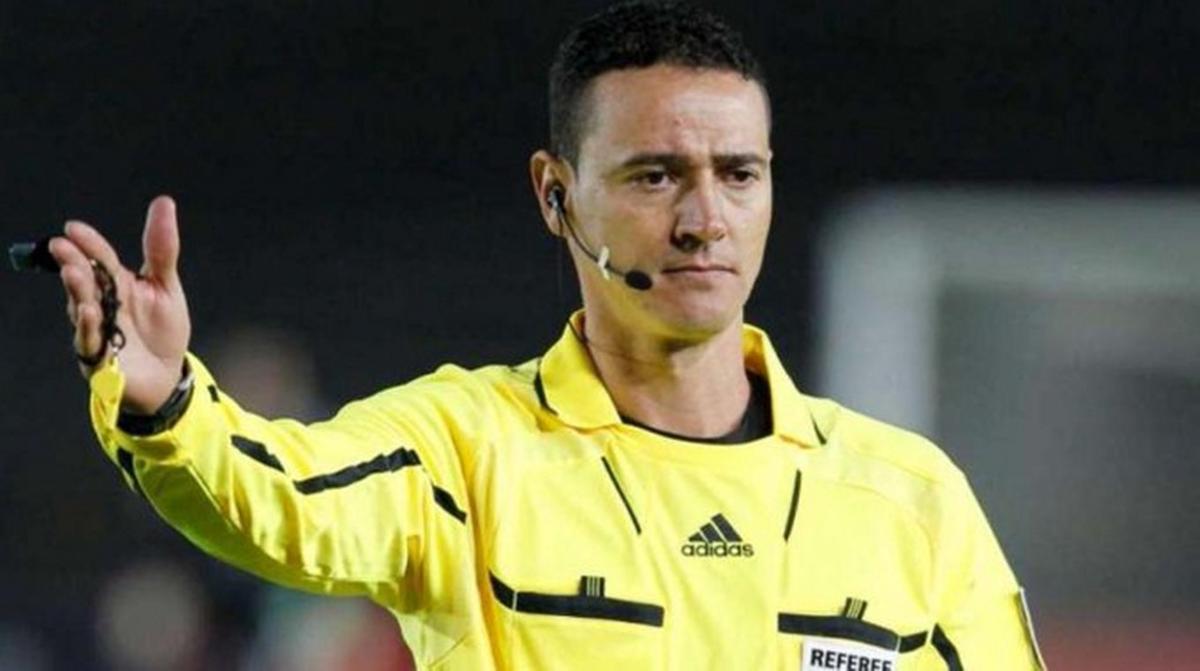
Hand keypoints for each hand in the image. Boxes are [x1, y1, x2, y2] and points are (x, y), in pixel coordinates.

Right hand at [49, 196, 191, 413]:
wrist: (167, 375)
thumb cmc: (163, 328)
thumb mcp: (166, 285)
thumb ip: (161, 248)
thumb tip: (164, 201)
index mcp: (116, 284)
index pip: (98, 259)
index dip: (87, 243)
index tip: (74, 228)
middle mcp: (99, 304)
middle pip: (84, 281)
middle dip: (73, 264)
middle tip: (64, 247)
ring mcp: (96, 331)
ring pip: (81, 309)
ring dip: (77, 292)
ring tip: (75, 274)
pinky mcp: (99, 358)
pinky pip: (90, 342)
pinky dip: (89, 327)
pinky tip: (89, 311)